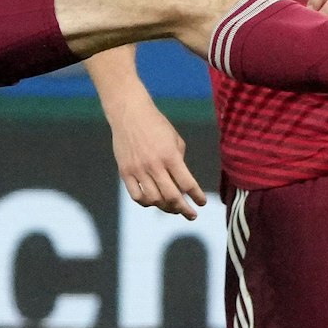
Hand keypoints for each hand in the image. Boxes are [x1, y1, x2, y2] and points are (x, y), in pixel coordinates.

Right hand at [110, 102, 205, 218]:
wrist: (129, 113)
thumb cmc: (156, 125)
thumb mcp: (175, 139)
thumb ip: (179, 162)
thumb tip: (181, 185)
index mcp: (170, 156)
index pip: (187, 183)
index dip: (197, 196)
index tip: (202, 203)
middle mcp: (154, 165)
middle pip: (172, 197)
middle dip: (184, 209)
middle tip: (191, 215)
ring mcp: (138, 170)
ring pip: (154, 200)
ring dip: (166, 208)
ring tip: (173, 209)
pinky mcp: (125, 172)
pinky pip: (136, 196)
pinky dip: (147, 203)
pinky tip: (153, 202)